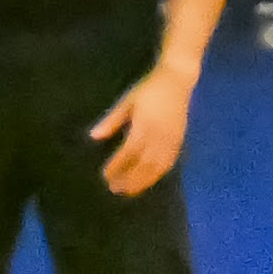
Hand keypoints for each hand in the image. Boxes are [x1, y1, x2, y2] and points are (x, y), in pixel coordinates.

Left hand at [88, 63, 193, 194]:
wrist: (177, 81)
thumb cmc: (149, 89)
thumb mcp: (128, 101)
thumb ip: (112, 120)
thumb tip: (94, 136)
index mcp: (144, 125)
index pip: (128, 152)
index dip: (117, 166)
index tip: (106, 175)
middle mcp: (159, 136)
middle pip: (143, 165)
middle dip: (129, 179)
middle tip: (114, 189)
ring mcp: (171, 141)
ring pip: (157, 168)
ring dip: (142, 182)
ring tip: (129, 192)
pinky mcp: (179, 142)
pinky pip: (169, 164)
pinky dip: (157, 175)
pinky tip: (148, 181)